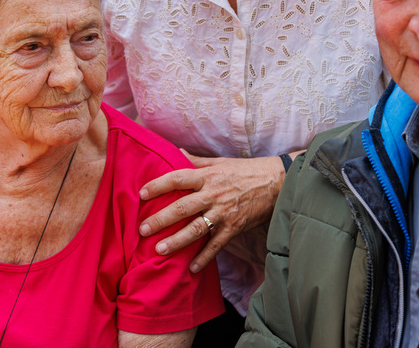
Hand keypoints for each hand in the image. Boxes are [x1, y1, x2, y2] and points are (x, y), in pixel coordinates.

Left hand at [137, 153, 287, 272]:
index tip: (142, 193)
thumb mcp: (219, 162)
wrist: (277, 182)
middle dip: (161, 219)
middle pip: (182, 207)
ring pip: (196, 229)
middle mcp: (213, 194)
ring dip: (177, 241)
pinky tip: (192, 268)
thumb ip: (195, 160)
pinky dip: (204, 257)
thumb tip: (175, 151)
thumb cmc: (244, 171)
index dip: (158, 185)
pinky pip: (217, 245)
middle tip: (142, 228)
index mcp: (207, 176)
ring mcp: (224, 213)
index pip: (177, 178)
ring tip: (159, 249)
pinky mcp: (234, 228)